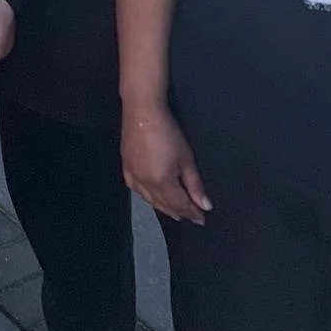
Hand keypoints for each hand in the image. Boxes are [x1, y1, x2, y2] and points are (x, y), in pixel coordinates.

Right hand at [122, 102, 211, 224]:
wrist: (142, 111)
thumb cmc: (168, 132)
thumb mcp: (186, 158)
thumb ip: (195, 184)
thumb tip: (205, 205)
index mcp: (162, 182)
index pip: (180, 204)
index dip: (192, 213)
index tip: (203, 219)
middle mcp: (145, 184)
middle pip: (164, 204)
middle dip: (179, 212)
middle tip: (191, 216)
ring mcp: (133, 176)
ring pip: (149, 199)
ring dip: (163, 207)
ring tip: (174, 212)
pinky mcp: (126, 166)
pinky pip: (135, 189)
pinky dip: (146, 196)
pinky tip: (150, 196)